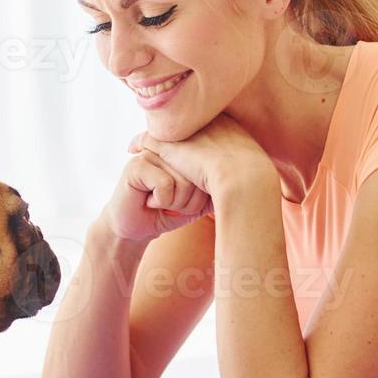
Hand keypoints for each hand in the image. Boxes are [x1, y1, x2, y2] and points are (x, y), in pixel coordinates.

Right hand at [98, 148, 214, 245]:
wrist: (136, 229)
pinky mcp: (136, 165)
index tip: (187, 203)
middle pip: (198, 176)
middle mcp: (170, 148)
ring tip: (161, 203)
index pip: (210, 169)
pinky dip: (161, 201)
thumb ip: (215, 190)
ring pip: (183, 181)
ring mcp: (152, 153)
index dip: (202, 194)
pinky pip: (165, 185)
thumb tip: (242, 185)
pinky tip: (149, 201)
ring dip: (175, 203)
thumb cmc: (167, 212)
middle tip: (172, 205)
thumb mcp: (197, 201)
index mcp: (186, 151)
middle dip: (189, 202)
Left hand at [126, 112, 271, 198]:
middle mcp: (207, 120)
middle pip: (183, 118)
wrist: (243, 178)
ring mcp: (188, 130)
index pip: (205, 119)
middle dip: (174, 125)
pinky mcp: (170, 144)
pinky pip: (148, 139)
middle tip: (163, 131)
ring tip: (142, 141)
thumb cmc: (253, 179)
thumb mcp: (253, 167)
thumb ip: (245, 166)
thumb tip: (249, 175)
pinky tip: (132, 148)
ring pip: (165, 127)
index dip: (195, 128)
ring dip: (154, 135)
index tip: (189, 135)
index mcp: (229, 123)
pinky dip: (139, 143)